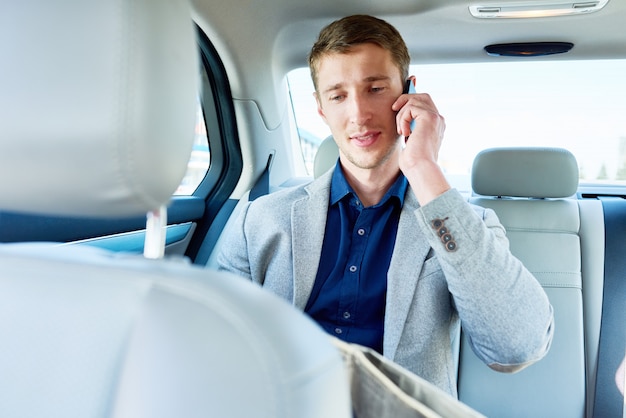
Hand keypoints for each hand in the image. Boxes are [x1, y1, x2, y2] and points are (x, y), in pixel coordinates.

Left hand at [391, 90, 448, 204]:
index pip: (426, 103)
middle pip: (422, 96)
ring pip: (415, 100)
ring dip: (402, 113)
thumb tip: (402, 120)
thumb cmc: (413, 161)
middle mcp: (438, 119)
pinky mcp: (429, 117)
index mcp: (435, 125)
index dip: (414, 95)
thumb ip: (409, 127)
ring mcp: (436, 117)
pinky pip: (411, 107)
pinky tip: (404, 132)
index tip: (404, 91)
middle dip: (406, 99)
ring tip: (401, 130)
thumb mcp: (410, 141)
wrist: (419, 168)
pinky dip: (403, 119)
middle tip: (394, 108)